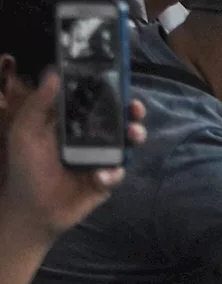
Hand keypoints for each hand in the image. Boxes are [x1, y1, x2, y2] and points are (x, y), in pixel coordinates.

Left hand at [1, 72, 145, 241]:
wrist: (33, 210)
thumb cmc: (26, 168)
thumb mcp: (24, 132)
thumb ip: (39, 104)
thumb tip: (53, 73)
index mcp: (72, 122)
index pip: (96, 101)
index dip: (110, 90)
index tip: (120, 82)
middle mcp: (91, 137)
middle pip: (119, 118)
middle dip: (132, 111)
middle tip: (135, 109)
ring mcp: (101, 158)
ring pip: (127, 142)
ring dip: (135, 135)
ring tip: (133, 135)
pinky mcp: (107, 179)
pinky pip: (118, 171)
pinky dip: (113, 172)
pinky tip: (100, 176)